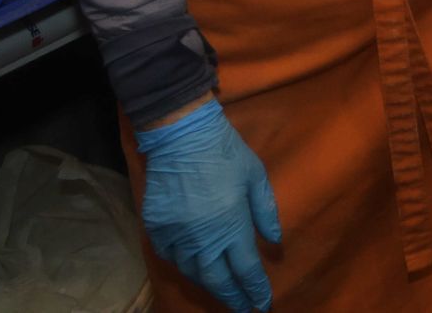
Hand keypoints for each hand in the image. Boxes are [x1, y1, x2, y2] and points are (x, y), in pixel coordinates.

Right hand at [136, 100, 280, 311]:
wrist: (183, 136)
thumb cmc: (226, 153)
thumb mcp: (256, 178)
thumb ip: (266, 213)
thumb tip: (275, 243)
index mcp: (232, 225)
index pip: (246, 270)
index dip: (255, 290)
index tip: (262, 303)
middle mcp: (203, 238)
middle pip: (218, 280)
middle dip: (233, 297)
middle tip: (243, 308)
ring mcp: (177, 235)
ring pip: (193, 272)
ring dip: (209, 284)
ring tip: (223, 290)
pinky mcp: (156, 228)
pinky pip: (171, 257)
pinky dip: (184, 266)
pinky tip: (195, 268)